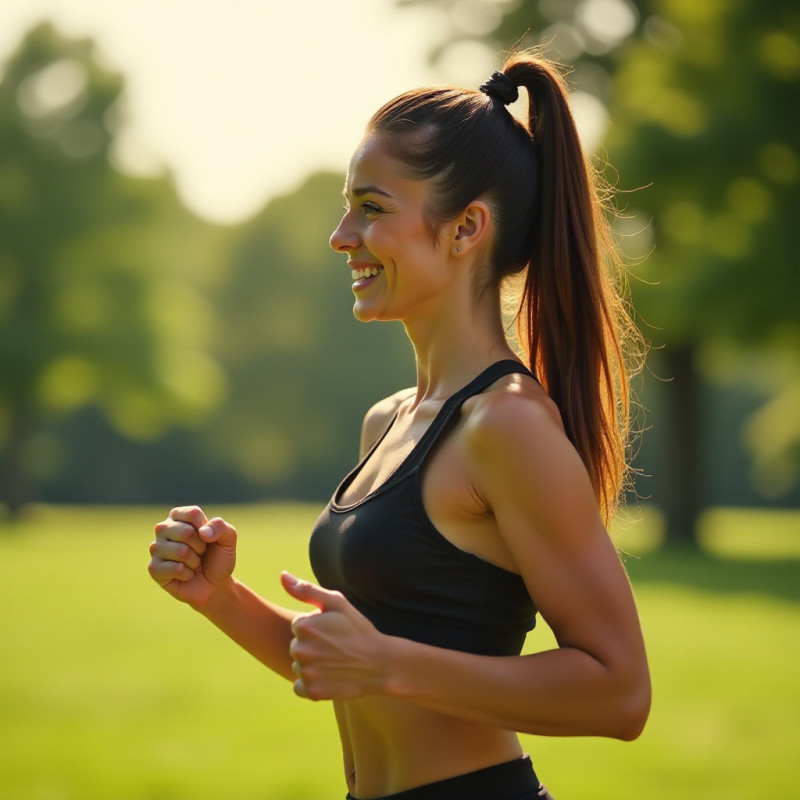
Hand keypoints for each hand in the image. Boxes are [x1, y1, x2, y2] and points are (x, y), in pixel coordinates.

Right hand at [148, 506, 236, 608]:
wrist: (214, 585)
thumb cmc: (218, 557)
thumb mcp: (228, 538)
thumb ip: (220, 527)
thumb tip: (203, 532)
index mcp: (178, 516)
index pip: (192, 514)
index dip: (206, 529)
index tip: (208, 537)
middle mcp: (163, 529)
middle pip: (186, 532)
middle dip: (201, 547)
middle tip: (201, 553)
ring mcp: (156, 548)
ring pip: (182, 552)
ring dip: (195, 562)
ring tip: (193, 564)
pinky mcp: (154, 568)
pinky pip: (176, 569)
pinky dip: (188, 574)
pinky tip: (186, 575)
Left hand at [281, 572, 389, 700]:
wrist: (379, 663)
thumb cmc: (358, 630)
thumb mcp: (337, 603)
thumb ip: (307, 590)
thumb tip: (282, 575)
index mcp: (304, 626)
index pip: (298, 626)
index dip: (316, 628)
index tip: (332, 631)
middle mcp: (300, 649)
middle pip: (296, 646)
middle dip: (311, 646)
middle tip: (335, 647)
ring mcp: (305, 672)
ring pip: (298, 666)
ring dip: (311, 665)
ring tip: (334, 662)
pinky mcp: (311, 691)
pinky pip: (299, 686)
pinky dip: (311, 684)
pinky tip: (329, 677)